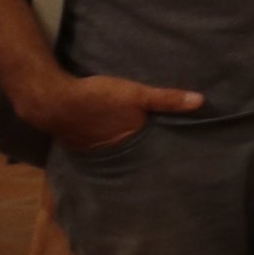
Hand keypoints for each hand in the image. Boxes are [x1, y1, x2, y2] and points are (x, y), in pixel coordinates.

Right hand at [26, 72, 202, 151]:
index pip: (156, 154)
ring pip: (119, 153)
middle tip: (171, 158)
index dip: (168, 154)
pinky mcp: (81, 146)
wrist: (52, 100)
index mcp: (131, 145)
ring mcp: (96, 153)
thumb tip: (201, 101)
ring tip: (146, 153)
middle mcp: (114, 155)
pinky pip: (101, 148)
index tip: (186, 159)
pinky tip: (113, 142)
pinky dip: (109, 146)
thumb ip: (167, 100)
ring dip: (128, 152)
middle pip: (138, 156)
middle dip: (150, 157)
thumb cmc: (98, 97)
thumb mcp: (136, 95)